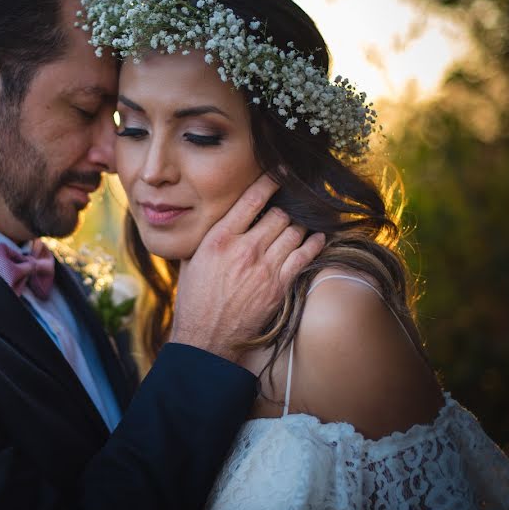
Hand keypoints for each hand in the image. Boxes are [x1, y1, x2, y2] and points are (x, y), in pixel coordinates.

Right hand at [171, 174, 324, 362]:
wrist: (206, 336)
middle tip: (285, 210)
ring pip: (294, 231)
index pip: (251, 199)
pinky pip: (305, 255)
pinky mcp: (279, 285)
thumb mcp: (192, 260)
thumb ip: (210, 237)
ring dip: (297, 226)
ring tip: (298, 224)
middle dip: (283, 210)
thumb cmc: (195, 299)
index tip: (279, 173)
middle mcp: (244, 248)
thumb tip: (224, 219)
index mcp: (219, 238)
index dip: (269, 181)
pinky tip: (317, 238)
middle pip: (278, 215)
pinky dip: (314, 244)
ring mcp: (265, 267)